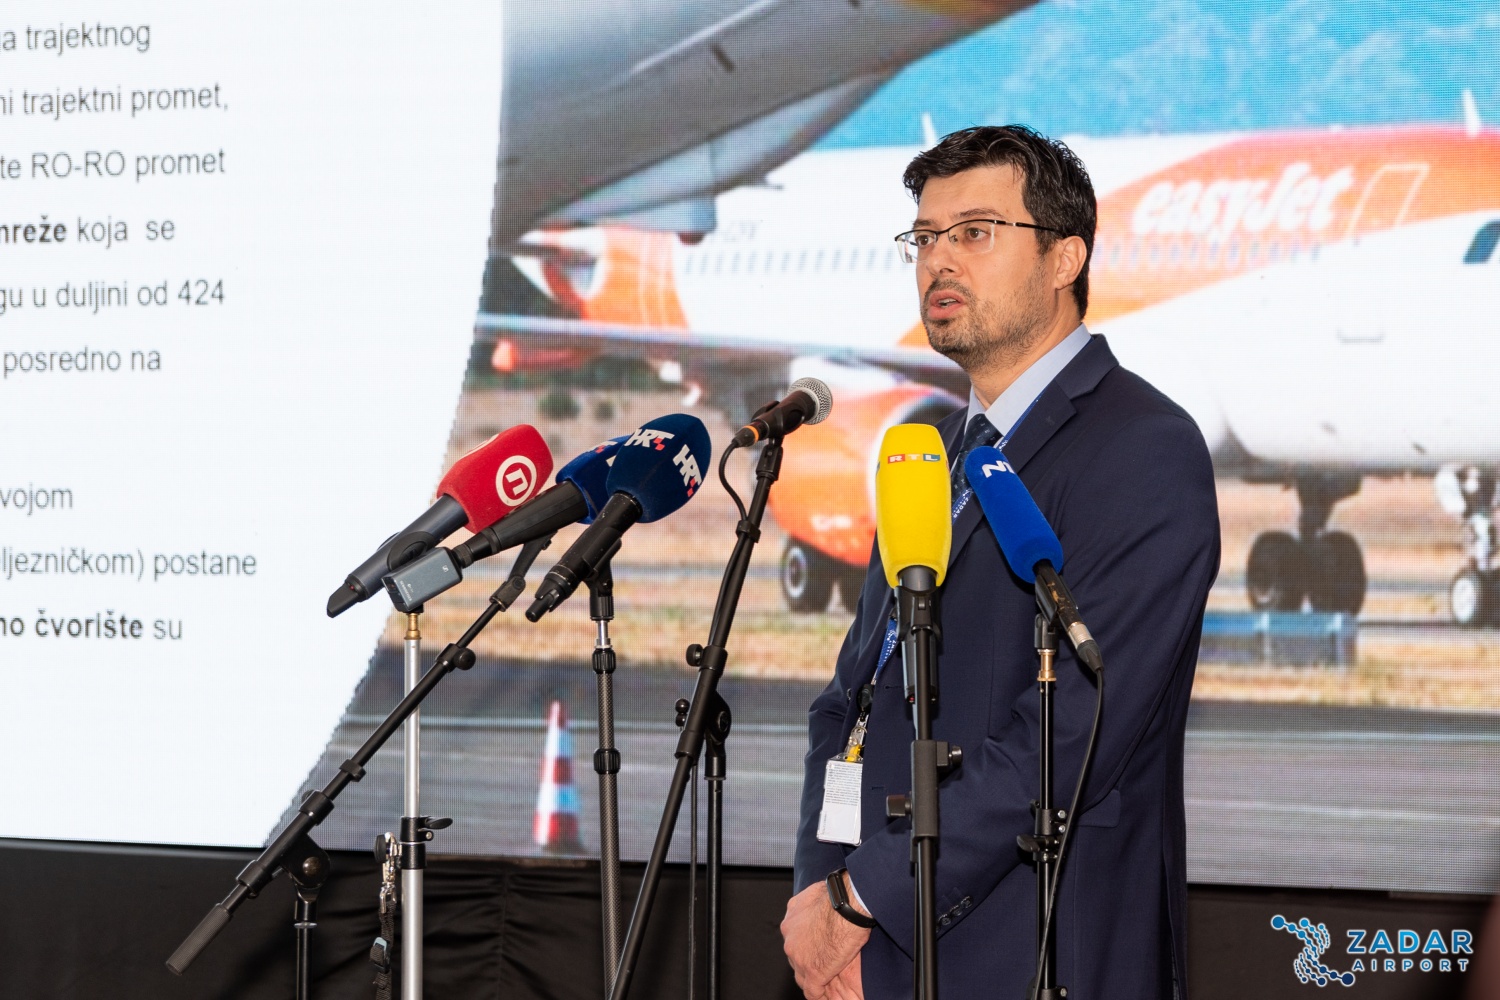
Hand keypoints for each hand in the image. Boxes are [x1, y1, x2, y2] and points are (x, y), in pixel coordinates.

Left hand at [780, 877, 870, 999]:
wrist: (846, 905)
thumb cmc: (839, 895)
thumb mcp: (817, 892)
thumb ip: (812, 903)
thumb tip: (818, 901)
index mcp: (791, 919)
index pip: (795, 938)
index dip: (806, 943)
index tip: (815, 945)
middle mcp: (790, 938)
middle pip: (795, 956)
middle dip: (806, 959)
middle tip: (821, 962)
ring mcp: (799, 957)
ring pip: (800, 974)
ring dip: (811, 977)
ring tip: (822, 982)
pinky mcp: (812, 972)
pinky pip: (812, 990)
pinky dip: (818, 993)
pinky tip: (823, 993)